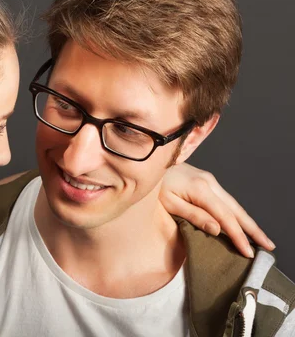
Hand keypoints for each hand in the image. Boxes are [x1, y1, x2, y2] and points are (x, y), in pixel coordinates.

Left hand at [160, 163, 274, 257]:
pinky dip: (236, 213)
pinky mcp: (206, 181)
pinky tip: (241, 223)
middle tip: (268, 246)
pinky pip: (225, 200)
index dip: (238, 235)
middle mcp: (209, 182)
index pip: (225, 216)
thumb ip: (193, 215)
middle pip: (236, 209)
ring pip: (233, 204)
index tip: (248, 252)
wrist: (148, 163)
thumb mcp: (168, 203)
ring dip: (247, 221)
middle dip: (253, 229)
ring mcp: (209, 180)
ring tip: (260, 238)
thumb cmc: (153, 186)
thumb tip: (218, 229)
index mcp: (200, 188)